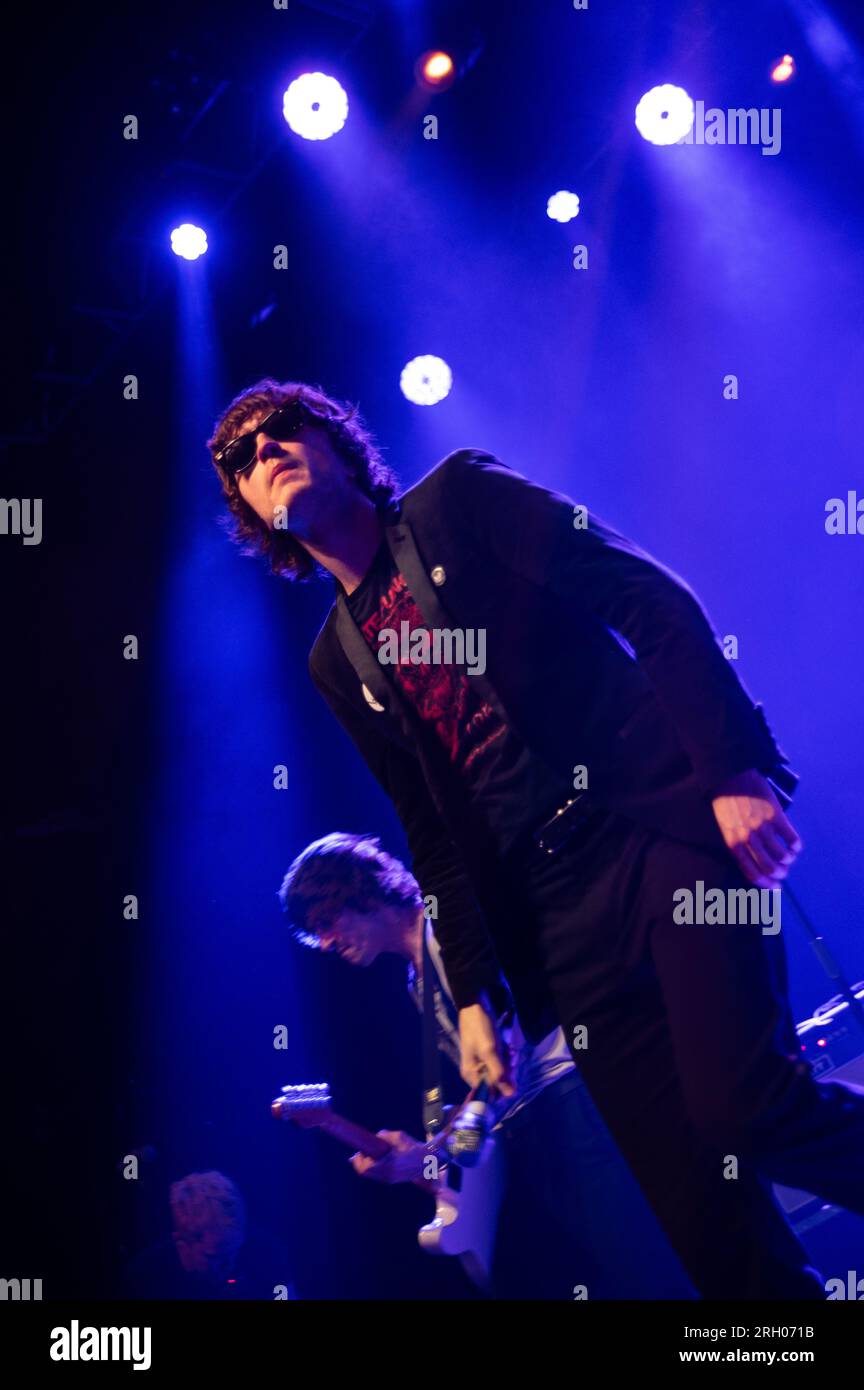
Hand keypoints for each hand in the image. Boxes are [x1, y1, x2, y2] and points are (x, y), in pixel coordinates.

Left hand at [349, 1131, 426, 1184]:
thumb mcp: (398, 1136)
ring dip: (367, 1165)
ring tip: (370, 1155)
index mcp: (387, 1164)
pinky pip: (378, 1175)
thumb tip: (376, 1138)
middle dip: (361, 1162)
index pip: (365, 1168)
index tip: (359, 1151)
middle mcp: (387, 1175)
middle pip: (366, 1173)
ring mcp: (389, 1179)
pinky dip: (374, 1168)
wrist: (427, 1160)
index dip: (358, 1160)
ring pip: (371, 1175)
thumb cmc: (412, 1147)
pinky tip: (378, 1160)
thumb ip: (384, 1136)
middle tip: (362, 1152)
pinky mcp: (392, 1180)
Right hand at [458, 1000, 514, 1097]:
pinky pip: (500, 1061)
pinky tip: (507, 1047)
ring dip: (507, 1062)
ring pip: (500, 1071)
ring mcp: (482, 1061)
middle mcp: (475, 1071)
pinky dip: (505, 1055)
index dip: (503, 1087)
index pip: (490, 1093)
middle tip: (508, 1056)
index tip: (510, 1074)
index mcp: (471, 1075)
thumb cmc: (480, 1029)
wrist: (475, 1006)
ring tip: (508, 1050)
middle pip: (497, 1082)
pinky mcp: (488, 1053)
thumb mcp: (490, 1051)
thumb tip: (510, 1095)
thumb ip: (499, 1073)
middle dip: (506, 1071)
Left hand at [711, 769, 801, 887]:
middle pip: (770, 867)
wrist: (730, 775)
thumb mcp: (726, 827)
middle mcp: (748, 838)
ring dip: (789, 859)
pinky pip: (791, 837)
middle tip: (784, 871)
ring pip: (782, 855)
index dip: (766, 884)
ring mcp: (762, 826)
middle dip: (780, 874)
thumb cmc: (726, 803)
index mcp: (733, 843)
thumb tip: (756, 863)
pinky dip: (796, 845)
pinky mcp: (774, 814)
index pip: (752, 873)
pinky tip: (795, 844)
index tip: (776, 888)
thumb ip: (739, 844)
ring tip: (789, 856)